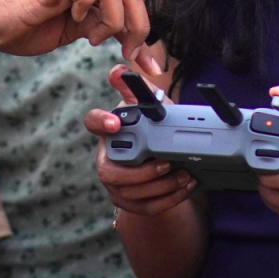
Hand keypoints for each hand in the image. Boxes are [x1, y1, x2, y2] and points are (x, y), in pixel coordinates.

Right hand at [0, 0, 159, 71]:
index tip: (150, 64)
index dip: (144, 31)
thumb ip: (92, 29)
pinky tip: (74, 22)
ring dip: (113, 20)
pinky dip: (86, 8)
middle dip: (140, 25)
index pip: (129, 1)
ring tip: (95, 40)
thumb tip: (123, 42)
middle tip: (131, 54)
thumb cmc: (17, 29)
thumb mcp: (66, 33)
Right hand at [86, 66, 196, 215]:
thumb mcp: (150, 107)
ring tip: (184, 175)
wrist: (161, 161)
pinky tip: (185, 187)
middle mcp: (106, 159)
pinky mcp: (129, 202)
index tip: (115, 123)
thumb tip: (120, 70)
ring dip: (160, 187)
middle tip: (166, 163)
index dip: (100, 122)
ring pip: (129, 193)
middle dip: (139, 172)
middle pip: (108, 173)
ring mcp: (115, 184)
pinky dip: (168, 199)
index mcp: (109, 131)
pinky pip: (145, 207)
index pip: (93, 123)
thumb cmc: (152, 128)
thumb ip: (139, 89)